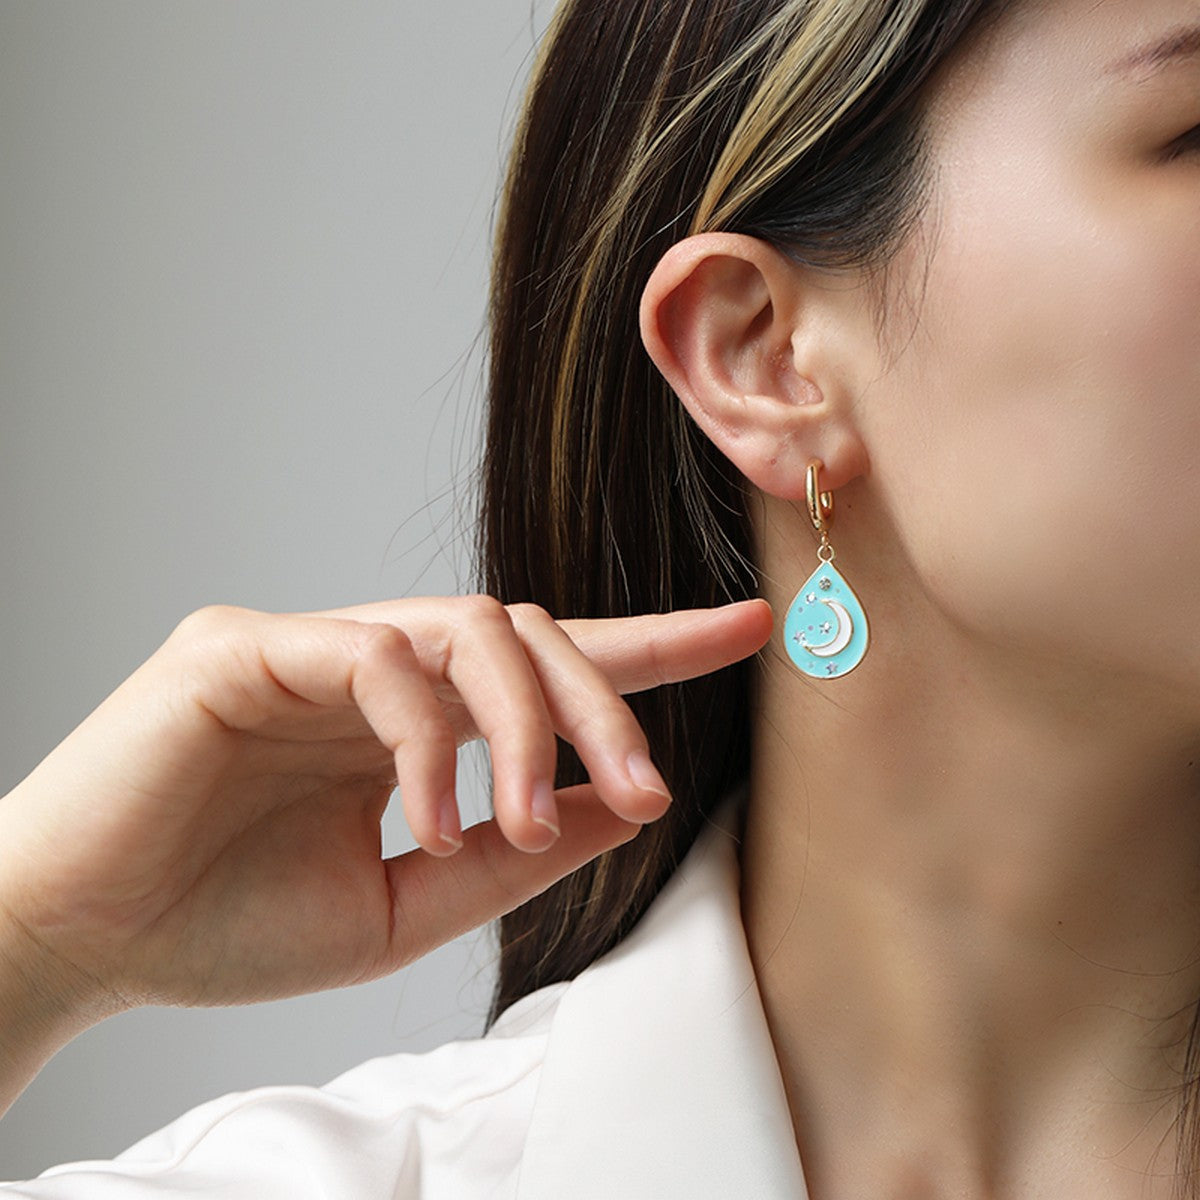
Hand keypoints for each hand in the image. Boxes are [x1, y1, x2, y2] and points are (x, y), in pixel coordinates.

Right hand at [0, 596, 772, 1027]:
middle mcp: (368, 666)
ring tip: (521, 819)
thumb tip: (617, 808)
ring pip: (466, 629)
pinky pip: (375, 661)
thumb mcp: (407, 903)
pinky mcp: (245, 646)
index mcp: (406, 722)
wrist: (86, 945)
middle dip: (603, 701)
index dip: (650, 645)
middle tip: (644, 784)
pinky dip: (426, 737)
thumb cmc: (228, 924)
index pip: (543, 662)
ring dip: (524, 723)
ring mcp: (308, 644)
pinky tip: (427, 817)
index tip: (745, 626)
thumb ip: (512, 850)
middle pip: (527, 631)